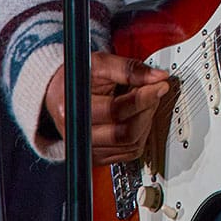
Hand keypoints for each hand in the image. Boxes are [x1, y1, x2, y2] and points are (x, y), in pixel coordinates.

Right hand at [42, 51, 169, 165]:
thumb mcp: (101, 63)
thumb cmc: (79, 77)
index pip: (116, 111)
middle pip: (126, 132)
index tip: (159, 85)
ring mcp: (89, 149)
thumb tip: (157, 76)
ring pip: (132, 144)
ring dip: (146, 121)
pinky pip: (131, 151)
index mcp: (74, 108)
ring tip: (143, 101)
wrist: (60, 94)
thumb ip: (129, 69)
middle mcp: (78, 134)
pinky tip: (137, 116)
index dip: (143, 98)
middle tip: (154, 91)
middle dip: (147, 110)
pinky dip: (141, 133)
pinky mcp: (100, 157)